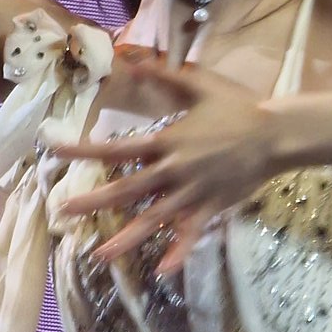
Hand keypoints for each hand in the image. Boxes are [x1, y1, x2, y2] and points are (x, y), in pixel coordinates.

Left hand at [47, 53, 280, 272]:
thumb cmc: (239, 107)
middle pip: (127, 190)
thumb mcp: (199, 85)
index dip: (84, 151)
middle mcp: (174, 170)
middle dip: (93, 201)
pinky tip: (162, 271)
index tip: (55, 151)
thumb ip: (163, 75)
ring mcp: (192, 193)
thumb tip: (130, 59)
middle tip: (64, 211)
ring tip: (100, 255)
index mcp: (167, 141)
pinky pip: (191, 233)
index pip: (117, 148)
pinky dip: (178, 252)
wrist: (276, 134)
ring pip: (153, 219)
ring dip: (126, 238)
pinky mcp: (211, 207)